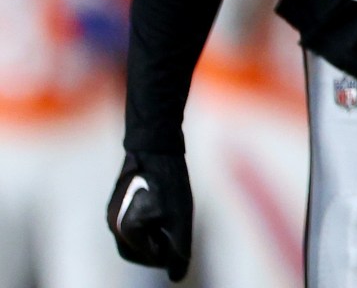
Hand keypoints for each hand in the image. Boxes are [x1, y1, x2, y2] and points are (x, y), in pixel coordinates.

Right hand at [108, 151, 192, 280]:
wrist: (153, 145)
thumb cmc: (169, 181)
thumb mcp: (181, 216)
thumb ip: (179, 249)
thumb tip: (178, 278)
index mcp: (127, 231)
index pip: (152, 258)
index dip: (171, 251)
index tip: (181, 232)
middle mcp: (113, 226)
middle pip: (138, 253)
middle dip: (158, 248)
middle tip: (175, 233)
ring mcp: (111, 216)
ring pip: (132, 241)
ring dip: (151, 238)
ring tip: (168, 221)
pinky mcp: (114, 206)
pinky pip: (128, 226)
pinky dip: (144, 226)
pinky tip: (159, 212)